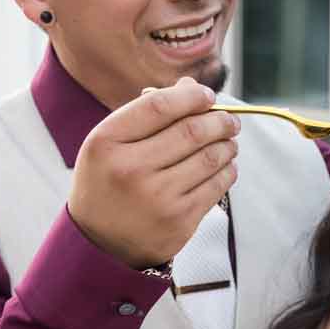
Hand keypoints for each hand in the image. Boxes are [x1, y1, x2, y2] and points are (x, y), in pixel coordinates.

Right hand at [67, 76, 241, 267]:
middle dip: (219, 120)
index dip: (190, 95)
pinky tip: (225, 166)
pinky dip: (227, 171)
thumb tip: (192, 87)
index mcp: (107, 142)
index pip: (159, 106)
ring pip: (209, 159)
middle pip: (191, 131)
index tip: (206, 95)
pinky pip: (215, 187)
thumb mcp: (111, 142)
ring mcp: (156, 198)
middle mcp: (130, 170)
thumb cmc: (109, 180)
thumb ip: (147, 113)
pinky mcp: (178, 221)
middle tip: (230, 120)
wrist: (99, 242)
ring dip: (227, 145)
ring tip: (229, 141)